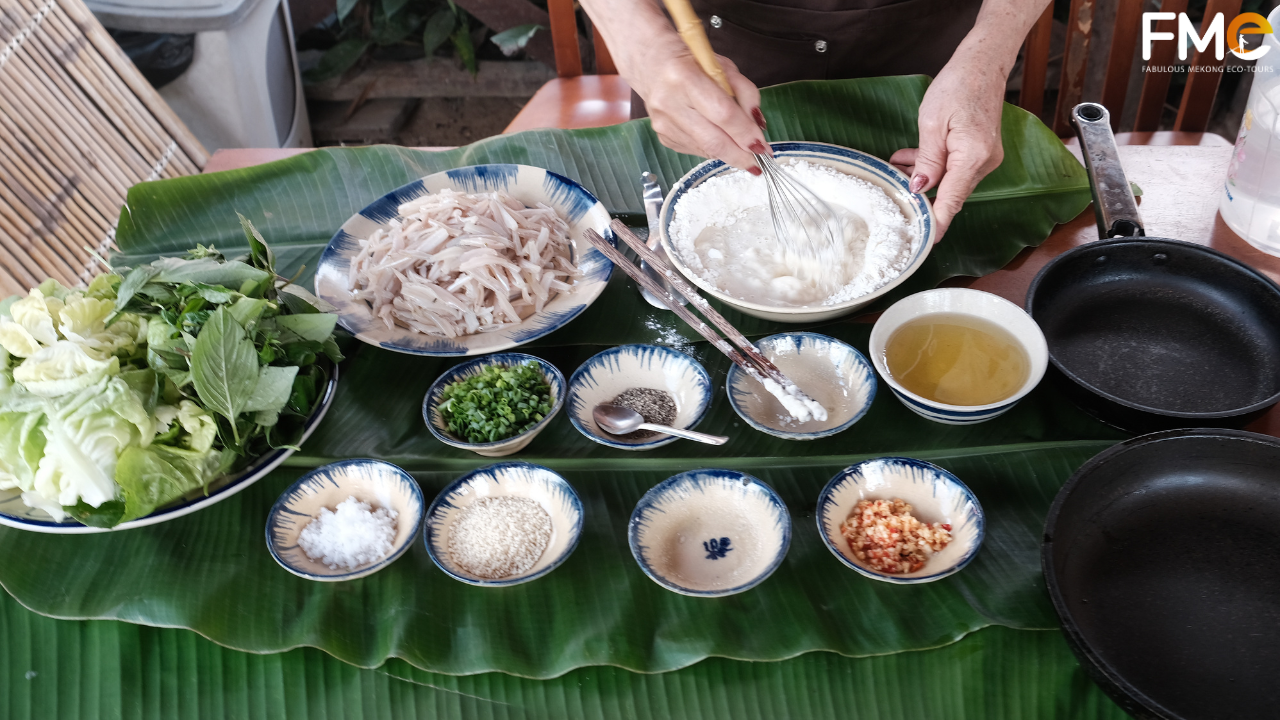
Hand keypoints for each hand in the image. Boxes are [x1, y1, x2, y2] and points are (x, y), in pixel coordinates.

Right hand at [631, 37, 769, 172]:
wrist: (651, 61)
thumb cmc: (691, 60)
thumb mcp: (724, 66)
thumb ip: (745, 92)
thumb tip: (757, 125)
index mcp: (685, 77)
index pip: (723, 114)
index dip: (746, 133)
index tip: (763, 145)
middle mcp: (670, 103)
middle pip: (713, 140)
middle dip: (740, 155)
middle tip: (759, 163)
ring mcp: (663, 123)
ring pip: (705, 149)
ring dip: (729, 154)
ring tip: (744, 151)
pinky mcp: (662, 136)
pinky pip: (696, 150)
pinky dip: (713, 149)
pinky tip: (719, 139)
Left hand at [890, 52, 1006, 240]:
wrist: (982, 64)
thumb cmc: (958, 86)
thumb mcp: (932, 124)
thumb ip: (927, 160)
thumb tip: (920, 188)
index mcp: (973, 157)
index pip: (951, 201)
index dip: (936, 223)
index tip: (924, 241)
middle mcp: (984, 162)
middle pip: (949, 193)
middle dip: (920, 194)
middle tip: (892, 190)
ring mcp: (985, 157)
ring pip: (949, 180)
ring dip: (922, 177)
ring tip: (895, 168)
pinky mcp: (981, 151)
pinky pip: (955, 168)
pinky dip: (933, 166)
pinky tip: (910, 158)